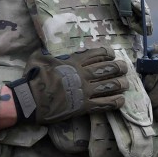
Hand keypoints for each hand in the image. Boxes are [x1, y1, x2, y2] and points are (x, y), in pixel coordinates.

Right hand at [8, 47, 128, 123]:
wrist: (31, 100)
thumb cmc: (35, 78)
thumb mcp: (41, 58)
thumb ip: (50, 54)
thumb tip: (49, 50)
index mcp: (74, 62)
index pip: (97, 54)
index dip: (107, 53)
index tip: (112, 54)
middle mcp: (83, 75)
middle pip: (108, 69)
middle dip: (119, 67)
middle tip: (124, 68)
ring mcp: (85, 91)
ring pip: (110, 86)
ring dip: (121, 84)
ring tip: (126, 84)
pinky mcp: (84, 106)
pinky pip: (105, 104)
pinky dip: (115, 102)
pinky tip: (121, 100)